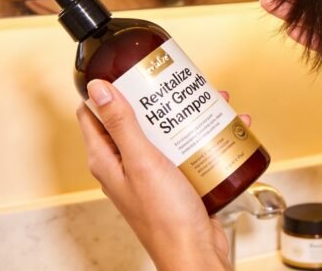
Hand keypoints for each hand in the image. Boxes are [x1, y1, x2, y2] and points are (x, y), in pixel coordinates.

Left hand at [77, 80, 231, 269]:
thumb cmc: (165, 217)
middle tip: (175, 80)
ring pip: (166, 131)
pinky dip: (204, 135)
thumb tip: (98, 88)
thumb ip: (121, 125)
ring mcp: (153, 173)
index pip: (94, 114)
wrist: (196, 253)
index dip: (106, 89)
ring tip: (210, 100)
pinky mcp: (178, 180)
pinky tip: (226, 127)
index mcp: (108, 160)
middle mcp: (127, 165)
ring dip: (186, 114)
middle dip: (157, 97)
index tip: (126, 68)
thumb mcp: (142, 162)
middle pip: (137, 118)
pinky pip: (187, 148)